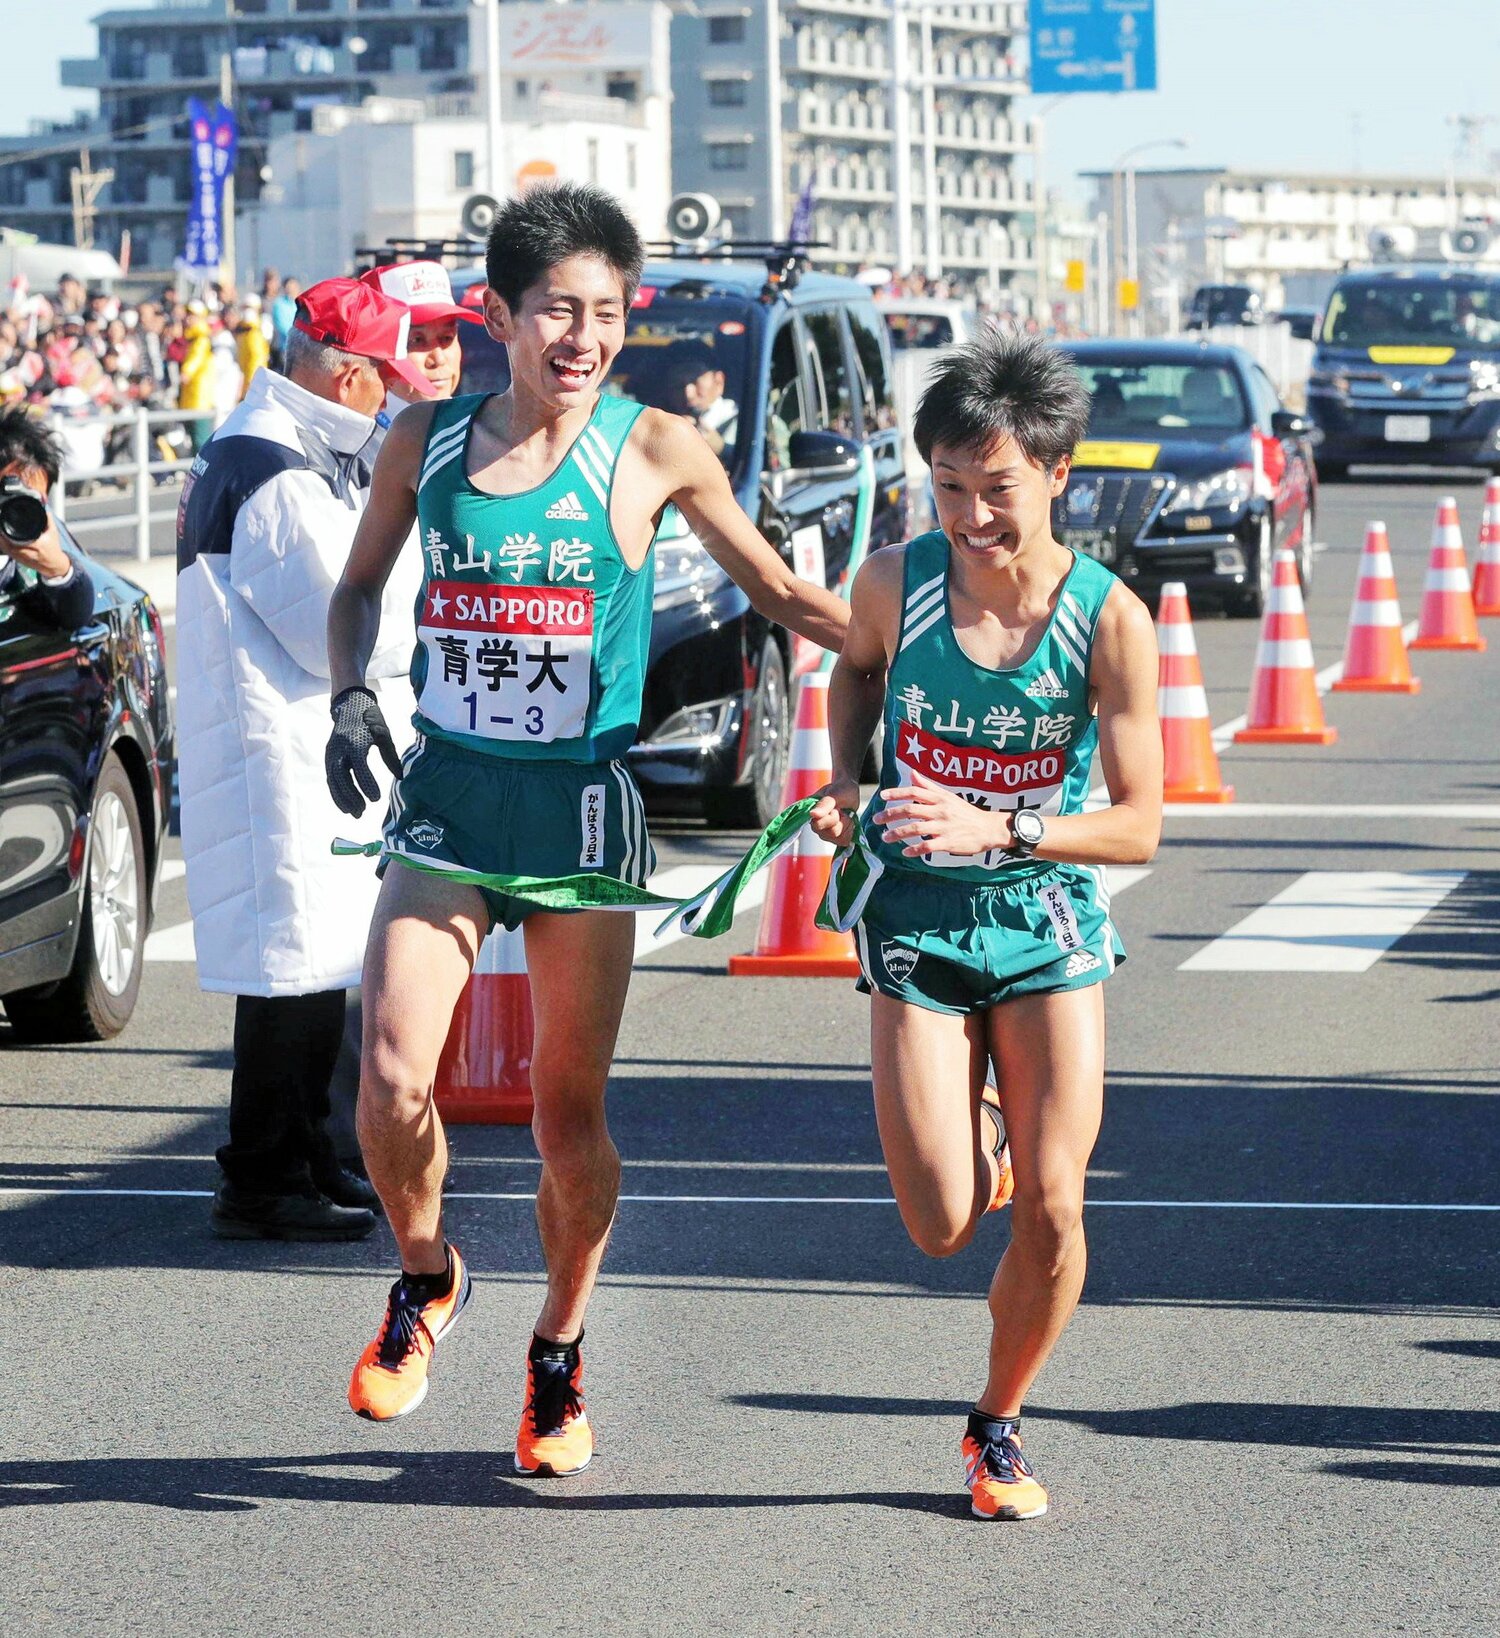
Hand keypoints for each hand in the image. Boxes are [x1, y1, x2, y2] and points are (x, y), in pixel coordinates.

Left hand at [2, 515, 70, 580]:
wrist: (54, 564)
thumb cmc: (53, 548)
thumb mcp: (53, 533)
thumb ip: (49, 521)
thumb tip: (44, 510)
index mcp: (38, 545)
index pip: (21, 540)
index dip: (10, 535)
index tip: (4, 527)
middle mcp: (30, 552)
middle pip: (11, 546)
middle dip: (3, 538)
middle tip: (0, 530)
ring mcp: (24, 557)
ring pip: (8, 550)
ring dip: (2, 543)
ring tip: (0, 534)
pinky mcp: (20, 560)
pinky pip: (9, 553)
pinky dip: (4, 547)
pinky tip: (1, 541)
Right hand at [325, 685, 401, 817]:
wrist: (350, 704)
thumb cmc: (370, 719)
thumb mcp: (383, 734)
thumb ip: (390, 756)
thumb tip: (400, 777)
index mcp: (355, 742)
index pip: (359, 768)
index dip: (367, 784)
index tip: (376, 799)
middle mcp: (340, 749)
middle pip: (342, 778)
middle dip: (351, 797)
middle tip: (363, 811)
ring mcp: (332, 753)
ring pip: (334, 781)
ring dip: (343, 799)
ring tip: (355, 813)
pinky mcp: (329, 756)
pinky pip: (331, 778)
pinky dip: (336, 793)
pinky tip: (345, 805)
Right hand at [808, 776, 861, 848]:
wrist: (849, 791)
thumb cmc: (840, 790)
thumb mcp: (833, 795)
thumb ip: (824, 805)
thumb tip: (812, 814)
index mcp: (812, 815)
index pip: (818, 825)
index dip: (831, 817)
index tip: (835, 807)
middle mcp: (816, 827)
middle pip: (832, 833)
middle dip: (841, 820)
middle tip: (841, 810)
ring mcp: (826, 834)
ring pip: (839, 838)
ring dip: (846, 825)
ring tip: (844, 814)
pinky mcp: (835, 838)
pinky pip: (844, 841)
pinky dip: (850, 831)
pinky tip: (848, 821)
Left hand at [873, 769, 1010, 858]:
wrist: (988, 828)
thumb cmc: (966, 812)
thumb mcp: (948, 796)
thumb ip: (928, 786)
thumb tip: (912, 772)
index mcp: (940, 798)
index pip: (915, 791)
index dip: (897, 793)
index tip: (882, 796)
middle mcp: (940, 810)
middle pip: (911, 810)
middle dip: (891, 814)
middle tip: (876, 820)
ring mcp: (944, 827)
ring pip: (916, 828)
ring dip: (898, 833)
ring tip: (885, 837)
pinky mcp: (949, 842)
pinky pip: (928, 846)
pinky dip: (915, 849)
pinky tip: (905, 852)